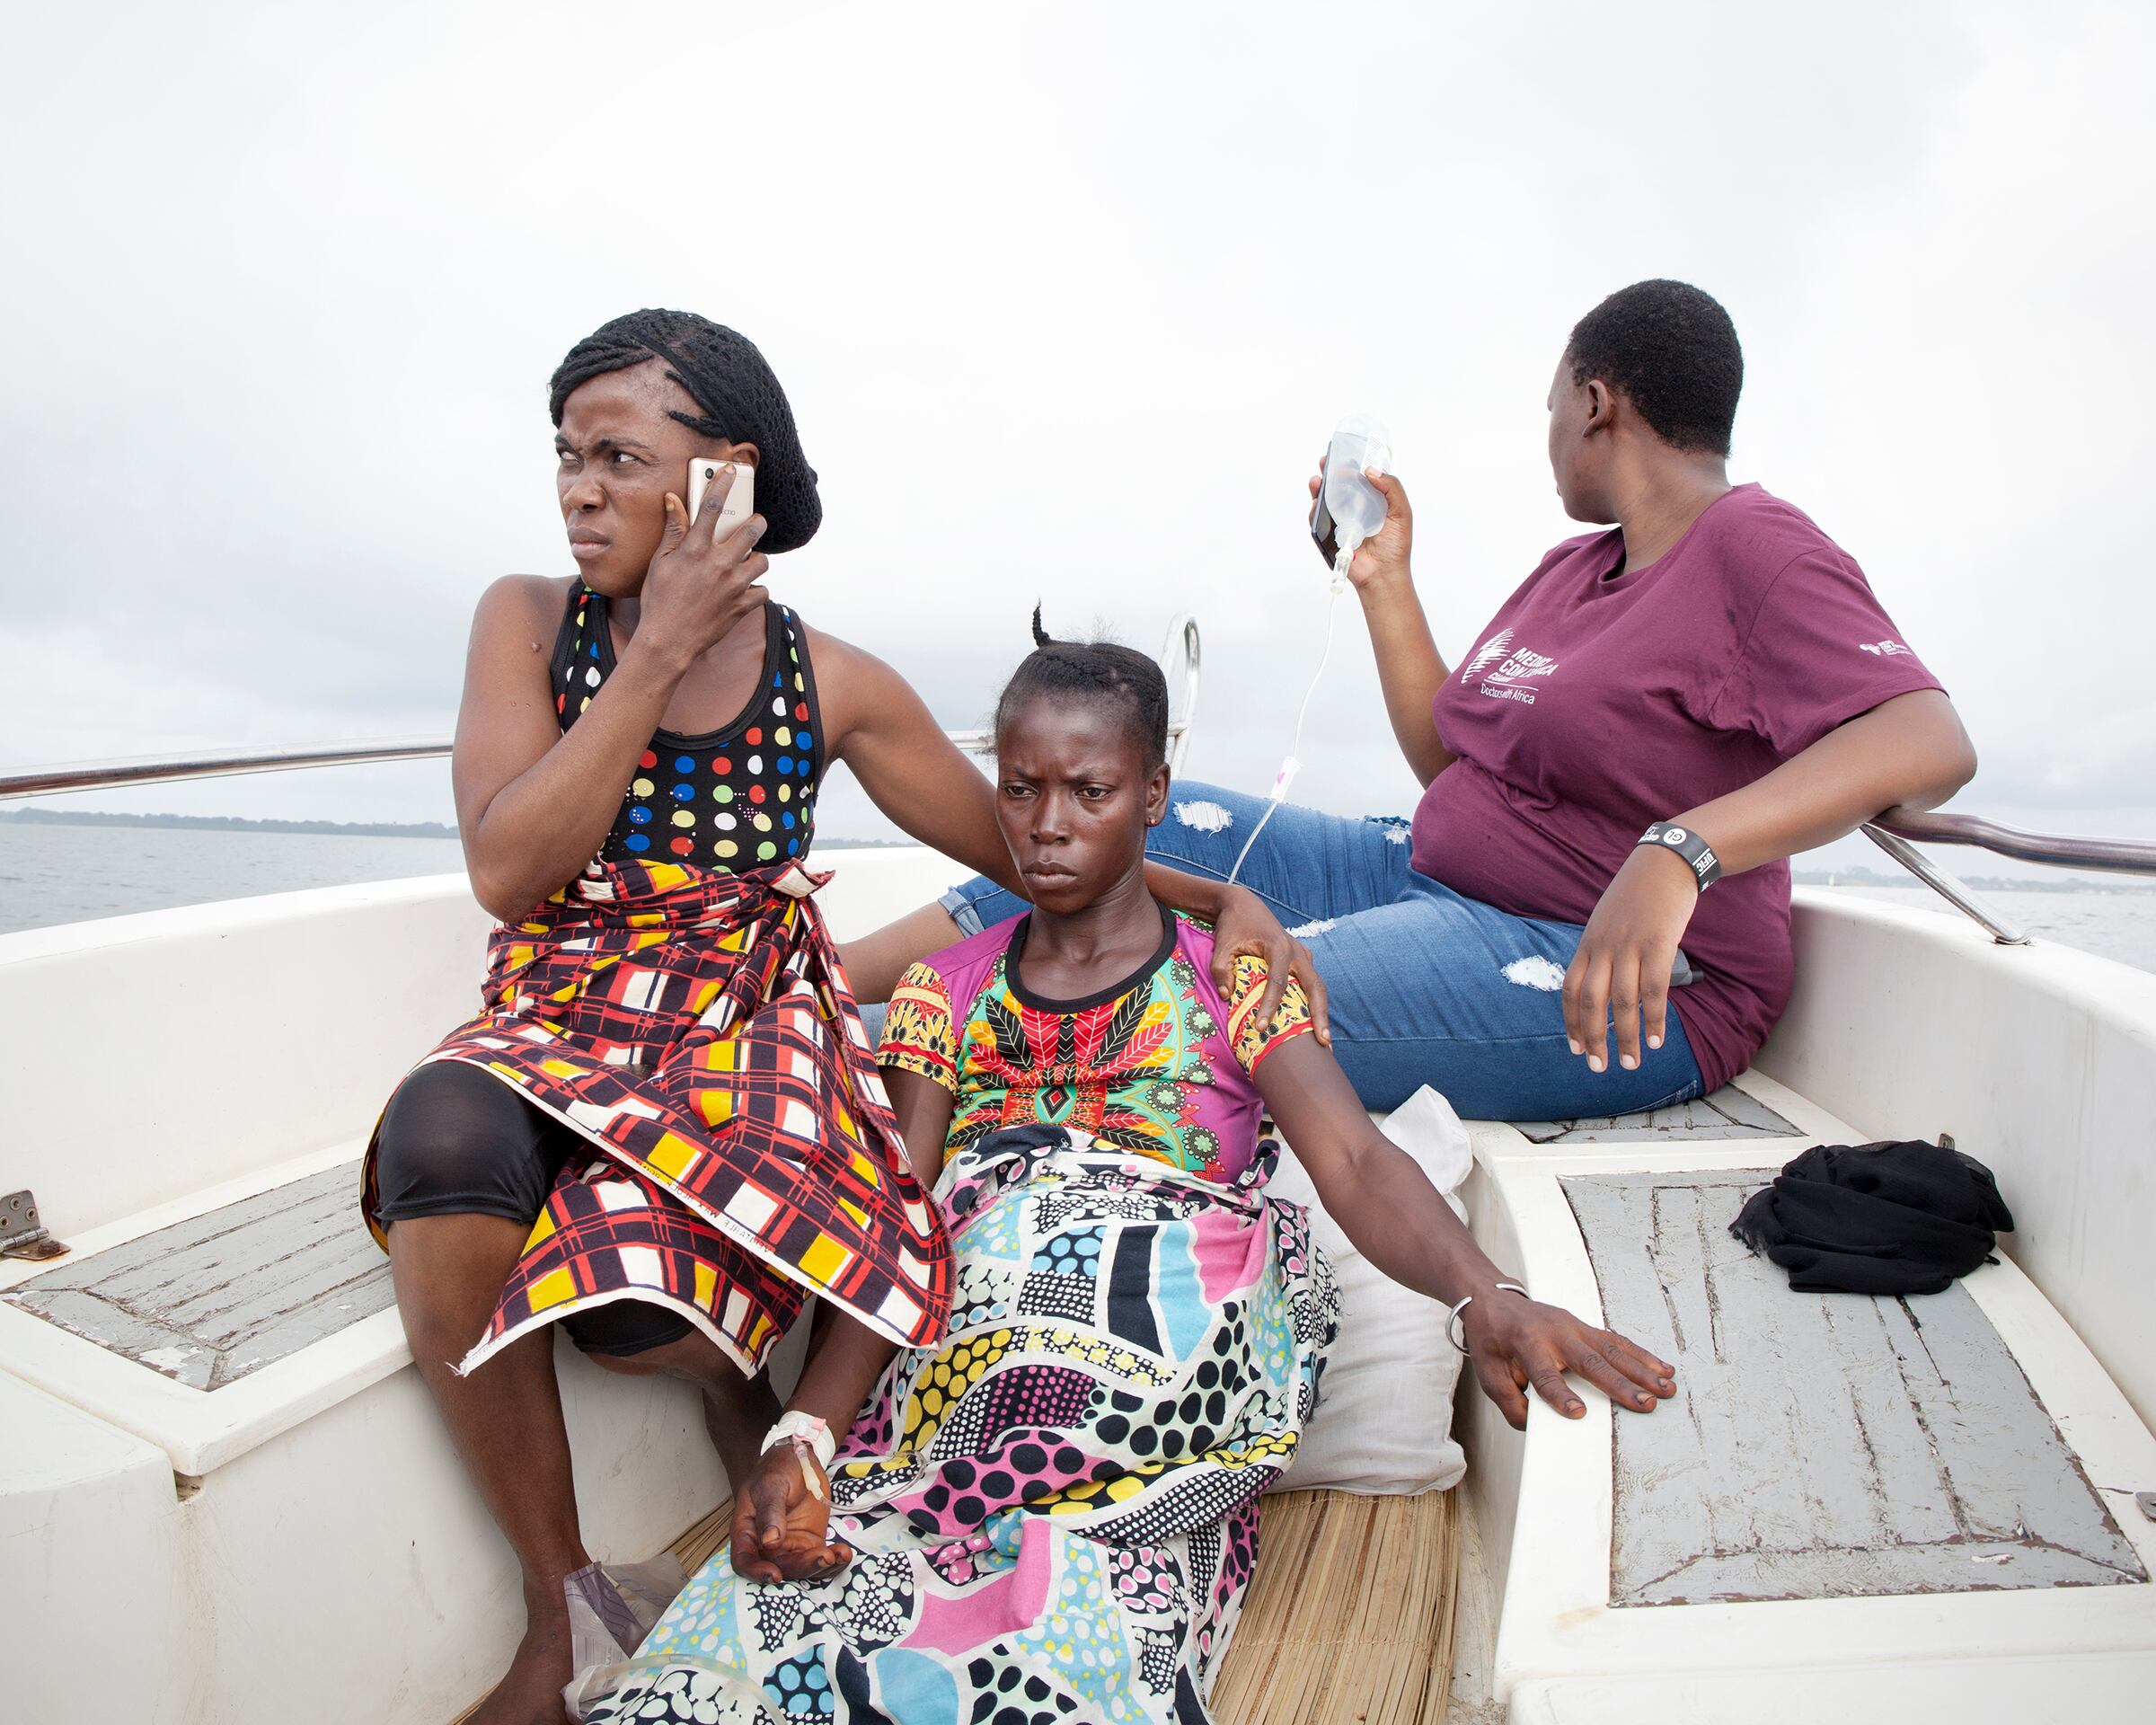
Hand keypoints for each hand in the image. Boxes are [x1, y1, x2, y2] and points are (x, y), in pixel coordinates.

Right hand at [638, 464, 771, 670]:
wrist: (667, 642)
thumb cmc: (659, 601)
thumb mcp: (660, 562)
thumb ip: (673, 531)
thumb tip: (673, 500)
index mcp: (695, 549)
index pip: (712, 505)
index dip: (724, 483)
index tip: (733, 472)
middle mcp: (719, 563)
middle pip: (752, 530)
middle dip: (755, 523)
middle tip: (752, 524)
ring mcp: (734, 585)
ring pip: (763, 561)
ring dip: (756, 559)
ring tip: (746, 561)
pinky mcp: (743, 606)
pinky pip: (762, 591)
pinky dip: (756, 589)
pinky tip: (745, 590)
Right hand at [729, 1442, 852, 1584]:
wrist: (797, 1461)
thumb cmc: (777, 1470)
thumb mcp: (771, 1485)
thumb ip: (770, 1512)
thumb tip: (771, 1542)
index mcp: (747, 1532)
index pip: (745, 1560)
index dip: (757, 1573)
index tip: (776, 1576)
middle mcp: (766, 1546)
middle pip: (780, 1567)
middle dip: (803, 1566)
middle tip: (825, 1556)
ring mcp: (789, 1546)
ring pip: (802, 1568)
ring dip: (822, 1566)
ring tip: (840, 1554)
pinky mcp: (809, 1544)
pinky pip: (819, 1559)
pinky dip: (834, 1561)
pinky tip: (844, 1554)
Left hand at [1212, 884, 1330, 1044]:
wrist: (1244, 905)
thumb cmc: (1232, 926)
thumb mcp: (1221, 945)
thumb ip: (1221, 969)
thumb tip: (1227, 996)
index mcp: (1278, 947)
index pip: (1277, 982)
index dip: (1270, 1006)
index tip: (1261, 1027)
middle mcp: (1296, 952)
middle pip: (1315, 987)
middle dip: (1319, 1016)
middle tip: (1323, 1044)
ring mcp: (1302, 955)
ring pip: (1318, 986)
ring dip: (1322, 1013)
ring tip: (1324, 1042)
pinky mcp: (1302, 959)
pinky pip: (1312, 983)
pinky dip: (1314, 1003)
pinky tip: (1313, 1026)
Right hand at [1308, 462, 1413, 593]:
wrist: (1383, 574)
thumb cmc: (1395, 546)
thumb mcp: (1402, 512)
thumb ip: (1392, 488)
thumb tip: (1369, 470)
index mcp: (1372, 502)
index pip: (1359, 479)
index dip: (1351, 466)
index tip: (1345, 454)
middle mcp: (1354, 509)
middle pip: (1338, 486)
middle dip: (1329, 472)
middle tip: (1325, 461)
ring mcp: (1340, 522)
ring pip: (1325, 501)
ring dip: (1318, 489)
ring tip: (1317, 480)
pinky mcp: (1329, 535)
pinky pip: (1317, 521)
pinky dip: (1314, 511)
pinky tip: (1316, 502)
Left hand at [1464, 1288, 1675, 1428]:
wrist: (1493, 1300)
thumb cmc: (1492, 1339)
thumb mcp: (1487, 1372)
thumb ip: (1509, 1402)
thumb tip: (1533, 1426)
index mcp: (1525, 1343)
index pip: (1544, 1373)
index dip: (1559, 1394)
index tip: (1577, 1414)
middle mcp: (1554, 1332)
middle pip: (1590, 1361)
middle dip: (1620, 1384)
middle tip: (1647, 1403)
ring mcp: (1573, 1326)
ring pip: (1611, 1350)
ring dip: (1641, 1369)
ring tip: (1666, 1387)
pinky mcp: (1584, 1327)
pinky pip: (1616, 1342)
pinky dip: (1640, 1355)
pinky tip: (1661, 1367)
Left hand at [1563, 843, 1699, 1074]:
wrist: (1664, 862)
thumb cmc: (1637, 895)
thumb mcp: (1608, 921)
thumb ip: (1603, 951)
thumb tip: (1603, 984)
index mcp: (1588, 943)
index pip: (1570, 990)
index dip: (1571, 1022)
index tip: (1576, 1048)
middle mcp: (1603, 947)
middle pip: (1590, 1001)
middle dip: (1593, 1038)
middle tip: (1598, 1067)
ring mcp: (1629, 946)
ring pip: (1622, 1002)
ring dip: (1625, 1036)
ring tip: (1630, 1063)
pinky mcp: (1658, 945)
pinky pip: (1654, 990)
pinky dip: (1653, 1018)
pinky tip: (1656, 1040)